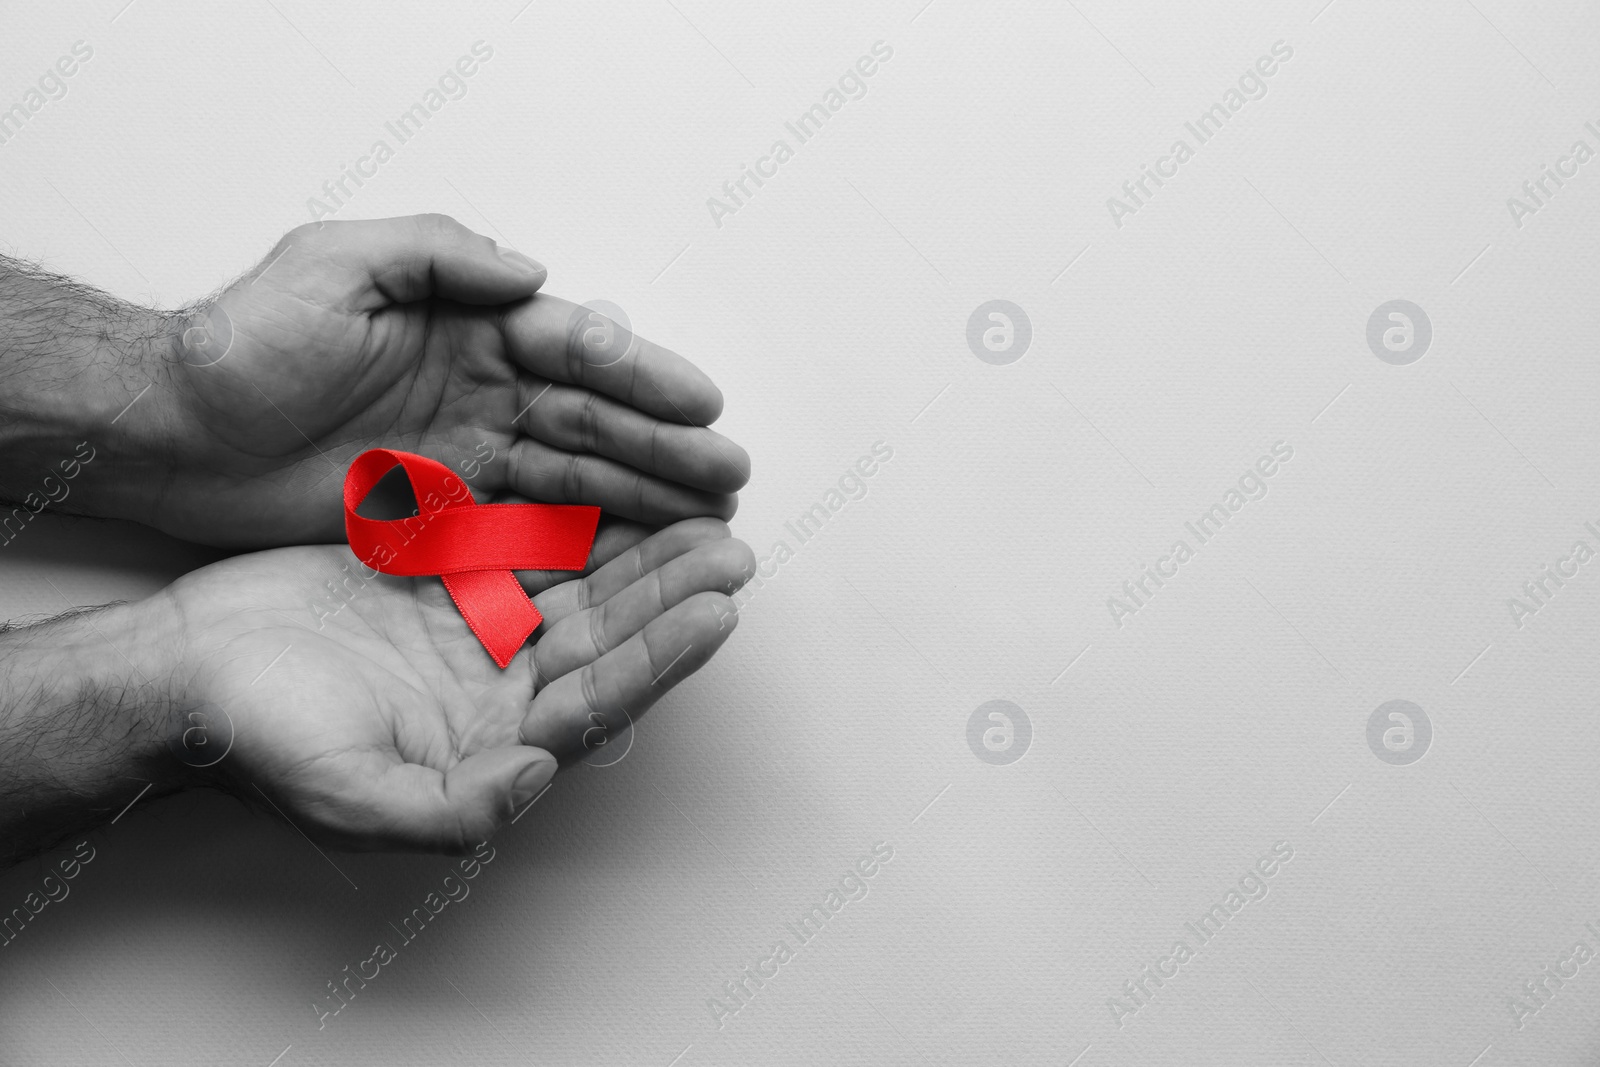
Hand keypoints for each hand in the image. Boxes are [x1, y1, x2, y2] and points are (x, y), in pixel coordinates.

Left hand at [109, 214, 750, 546]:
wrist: (174, 432)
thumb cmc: (244, 342)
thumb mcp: (334, 264)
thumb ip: (439, 257)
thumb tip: (533, 273)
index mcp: (467, 327)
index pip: (574, 350)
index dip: (641, 376)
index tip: (701, 403)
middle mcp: (480, 391)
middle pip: (591, 422)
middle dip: (664, 448)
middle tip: (730, 475)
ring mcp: (466, 456)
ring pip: (573, 480)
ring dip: (642, 499)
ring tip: (707, 520)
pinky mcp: (440, 515)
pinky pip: (526, 532)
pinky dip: (583, 545)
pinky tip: (635, 557)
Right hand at [154, 518, 751, 849]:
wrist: (188, 671)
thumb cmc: (260, 741)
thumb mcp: (350, 795)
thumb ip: (450, 809)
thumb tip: (539, 776)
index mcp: (495, 745)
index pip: (599, 699)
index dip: (661, 658)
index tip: (718, 612)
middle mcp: (502, 689)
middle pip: (609, 637)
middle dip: (672, 594)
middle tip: (731, 548)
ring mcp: (478, 629)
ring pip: (581, 586)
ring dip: (641, 551)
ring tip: (701, 511)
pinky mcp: (450, 576)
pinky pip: (529, 540)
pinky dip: (575, 514)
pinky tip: (619, 482)